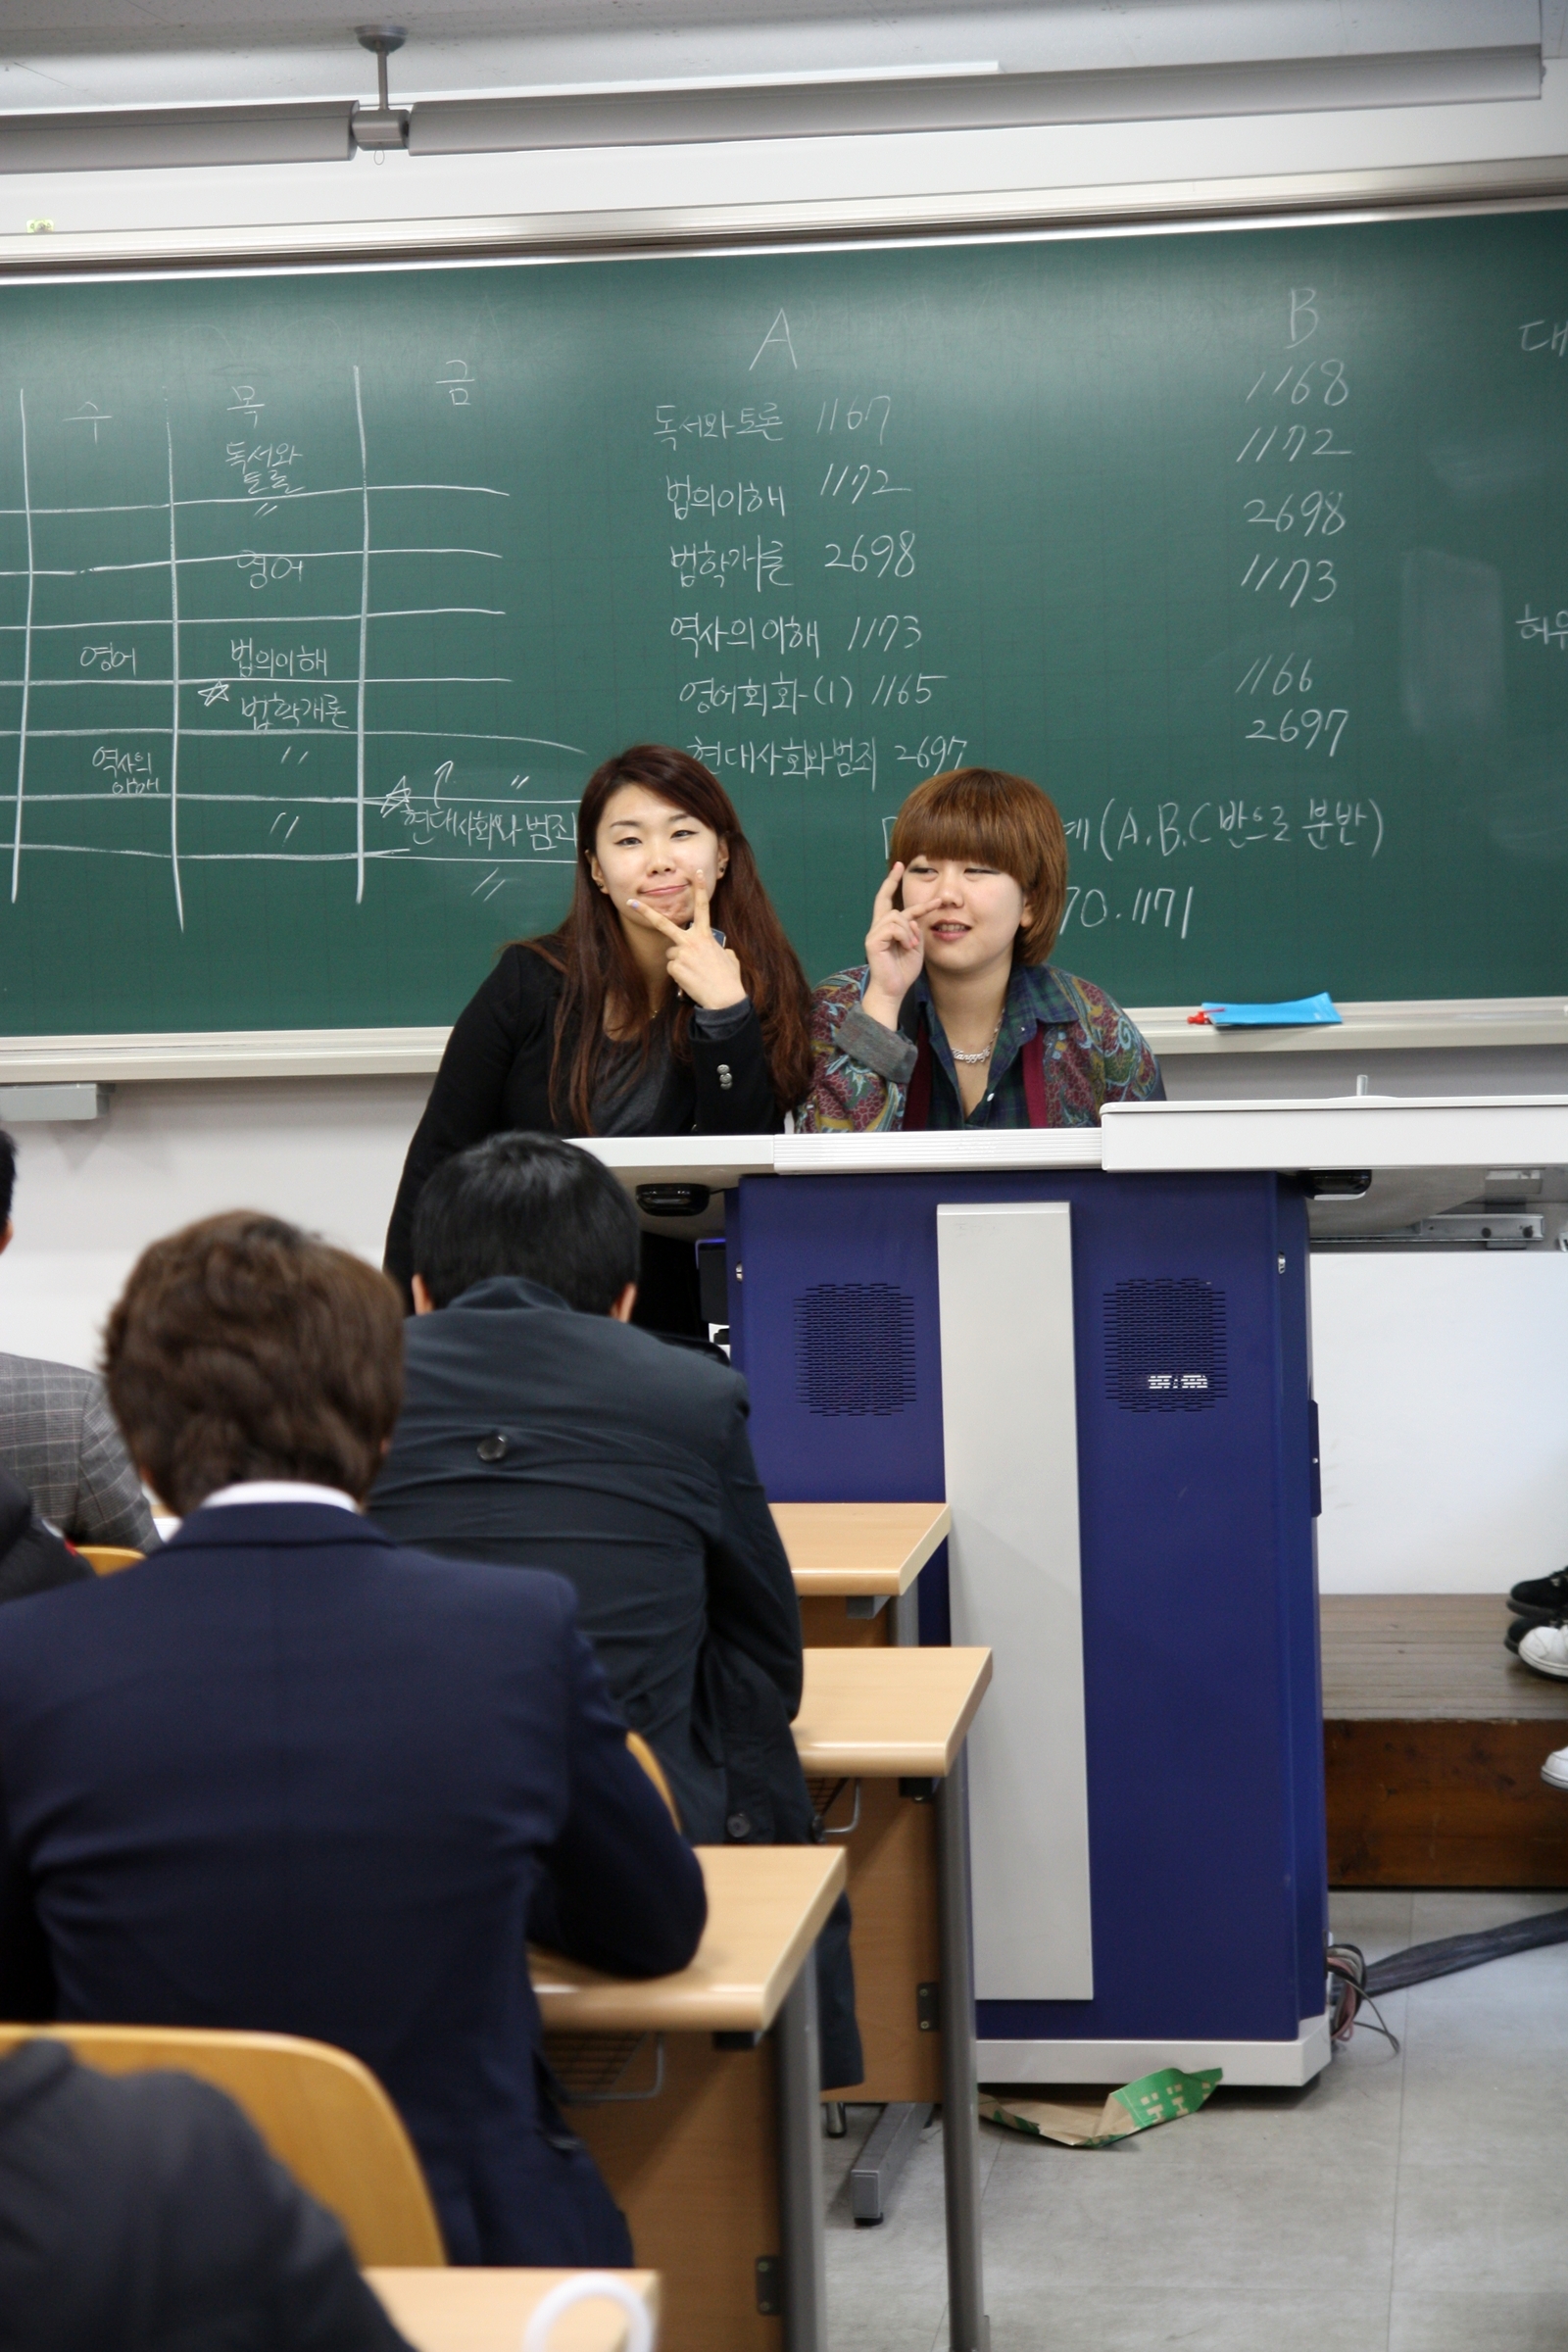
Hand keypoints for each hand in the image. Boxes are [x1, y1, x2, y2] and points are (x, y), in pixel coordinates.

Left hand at [628, 880, 747, 1010]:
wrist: (724, 999)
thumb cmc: (729, 979)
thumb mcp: (729, 958)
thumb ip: (720, 949)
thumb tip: (719, 951)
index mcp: (706, 935)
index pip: (703, 907)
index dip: (699, 889)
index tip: (695, 873)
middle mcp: (691, 940)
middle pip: (664, 923)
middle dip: (646, 912)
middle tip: (631, 903)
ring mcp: (681, 953)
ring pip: (671, 953)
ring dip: (680, 962)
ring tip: (695, 973)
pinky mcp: (675, 967)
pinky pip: (672, 968)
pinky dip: (680, 975)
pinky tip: (691, 980)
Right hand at [861, 864, 923, 1028]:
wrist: (893, 989)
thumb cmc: (904, 970)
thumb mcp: (916, 945)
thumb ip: (915, 929)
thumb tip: (914, 918)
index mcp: (887, 928)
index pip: (888, 901)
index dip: (893, 883)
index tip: (900, 866)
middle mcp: (878, 928)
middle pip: (889, 903)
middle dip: (897, 887)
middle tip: (903, 871)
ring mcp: (874, 934)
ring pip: (896, 916)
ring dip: (909, 930)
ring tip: (912, 945)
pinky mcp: (873, 941)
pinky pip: (893, 927)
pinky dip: (904, 935)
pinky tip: (907, 947)